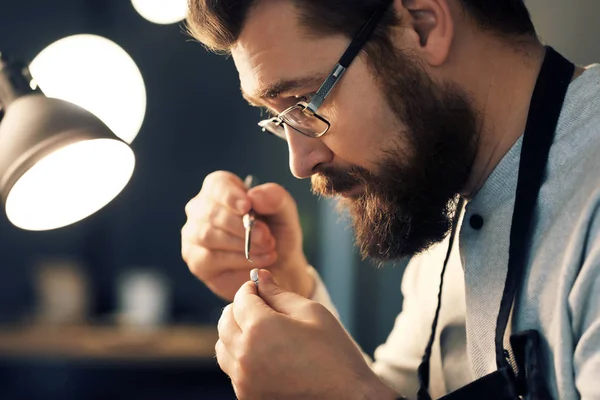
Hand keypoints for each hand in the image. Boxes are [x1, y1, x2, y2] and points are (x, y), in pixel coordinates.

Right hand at [182, 171, 313, 300]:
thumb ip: (275, 198)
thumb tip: (253, 196)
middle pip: (213, 212)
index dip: (230, 195)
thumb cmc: (277, 234)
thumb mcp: (285, 213)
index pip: (217, 184)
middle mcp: (201, 209)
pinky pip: (211, 258)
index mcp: (221, 189)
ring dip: (243, 245)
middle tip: (267, 238)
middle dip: (243, 227)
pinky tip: (257, 263)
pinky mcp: (197, 262)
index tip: (247, 207)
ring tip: (268, 250)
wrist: (280, 268)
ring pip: (210, 235)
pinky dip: (238, 261)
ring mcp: (194, 235)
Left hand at [216, 269, 398, 399]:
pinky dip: (241, 356)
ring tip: (260, 330)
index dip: (250, 288)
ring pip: (223, 346)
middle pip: (225, 321)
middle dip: (239, 308)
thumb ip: (279, 293)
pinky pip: (233, 369)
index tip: (260, 287)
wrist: (347, 397)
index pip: (240, 299)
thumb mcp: (311, 313)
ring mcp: (243, 380)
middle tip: (260, 306)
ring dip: (236, 333)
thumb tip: (259, 277)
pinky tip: (264, 354)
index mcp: (260, 328)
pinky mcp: (247, 396)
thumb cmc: (334, 353)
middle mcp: (245, 355)